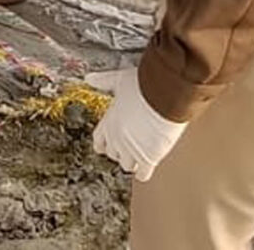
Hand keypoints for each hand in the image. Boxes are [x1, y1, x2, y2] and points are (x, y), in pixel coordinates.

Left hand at [85, 67, 184, 181]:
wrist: (164, 94)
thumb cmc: (144, 85)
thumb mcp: (119, 79)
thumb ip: (103, 81)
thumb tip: (89, 78)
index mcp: (108, 122)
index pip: (98, 141)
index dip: (104, 142)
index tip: (109, 142)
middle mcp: (116, 139)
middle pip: (113, 154)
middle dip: (120, 150)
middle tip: (131, 143)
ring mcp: (131, 150)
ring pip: (126, 166)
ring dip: (133, 160)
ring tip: (142, 153)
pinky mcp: (148, 158)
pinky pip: (142, 174)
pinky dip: (145, 171)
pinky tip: (149, 163)